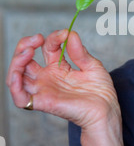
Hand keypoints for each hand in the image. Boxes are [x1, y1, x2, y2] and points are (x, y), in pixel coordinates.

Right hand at [6, 30, 120, 131]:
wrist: (106, 111)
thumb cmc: (101, 92)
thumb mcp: (92, 66)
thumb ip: (80, 51)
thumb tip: (70, 33)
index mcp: (59, 68)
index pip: (47, 48)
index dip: (53, 38)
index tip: (65, 34)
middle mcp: (48, 78)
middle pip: (24, 61)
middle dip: (24, 45)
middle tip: (37, 38)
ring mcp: (44, 90)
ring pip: (17, 77)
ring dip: (17, 62)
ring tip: (28, 51)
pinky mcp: (44, 102)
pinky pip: (20, 98)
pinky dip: (14, 85)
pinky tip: (18, 74)